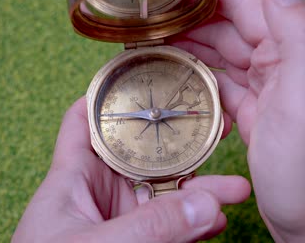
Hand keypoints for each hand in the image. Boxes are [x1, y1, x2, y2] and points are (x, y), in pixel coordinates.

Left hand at [12, 97, 250, 242]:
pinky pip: (169, 229)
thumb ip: (150, 227)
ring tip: (233, 187)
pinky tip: (216, 220)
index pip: (83, 122)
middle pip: (142, 158)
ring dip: (198, 190)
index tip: (142, 77)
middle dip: (179, 145)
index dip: (105, 96)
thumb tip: (207, 204)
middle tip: (216, 132)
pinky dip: (194, 225)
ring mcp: (118, 221)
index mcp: (72, 179)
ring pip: (163, 196)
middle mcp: (98, 194)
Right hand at [170, 0, 304, 240]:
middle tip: (153, 22)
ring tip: (157, 44)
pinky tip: (179, 77)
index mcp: (293, 54)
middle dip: (192, 21)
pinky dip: (199, 78)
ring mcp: (264, 91)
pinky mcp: (252, 114)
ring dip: (191, 47)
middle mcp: (279, 67)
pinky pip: (220, 85)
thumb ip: (302, 37)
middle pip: (229, 29)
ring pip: (222, 56)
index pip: (249, 6)